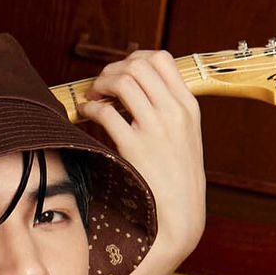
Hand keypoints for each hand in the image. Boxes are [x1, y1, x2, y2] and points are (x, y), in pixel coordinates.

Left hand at [78, 49, 205, 274]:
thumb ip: (168, 110)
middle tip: (100, 84)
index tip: (120, 71)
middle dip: (112, 70)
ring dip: (100, 84)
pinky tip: (87, 113)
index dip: (134, 58)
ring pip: (123, 81)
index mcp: (188, 106)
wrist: (180, 216)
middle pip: (138, 66)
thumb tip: (137, 87)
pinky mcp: (135, 148)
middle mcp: (174, 113)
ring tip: (93, 96)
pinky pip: (107, 113)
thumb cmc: (177, 178)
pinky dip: (91, 107)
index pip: (161, 59)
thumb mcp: (184, 137)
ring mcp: (156, 129)